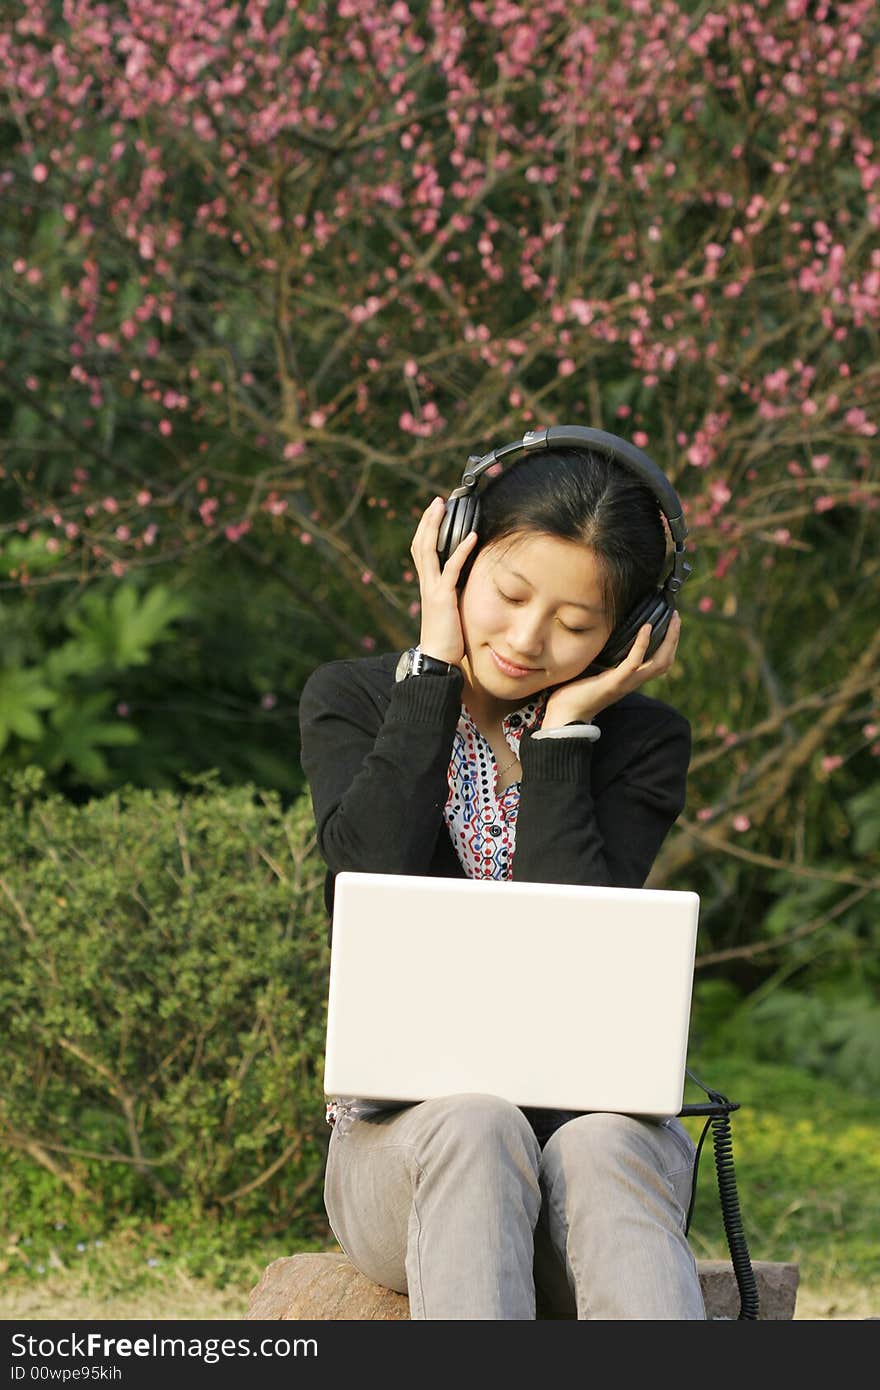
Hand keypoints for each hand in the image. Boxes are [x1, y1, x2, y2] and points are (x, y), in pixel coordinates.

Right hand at [409, 497, 477, 666]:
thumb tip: (465, 585)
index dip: (425, 530)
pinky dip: (462, 550)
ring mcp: (433, 589)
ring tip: (444, 508)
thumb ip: (453, 595)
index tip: (434, 513)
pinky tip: (472, 537)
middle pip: (420, 544)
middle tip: (437, 501)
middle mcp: (427, 583)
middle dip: (428, 521)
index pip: (421, 551)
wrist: (436, 660)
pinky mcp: (444, 598)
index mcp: (428, 585)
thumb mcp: (449, 610)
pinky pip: (452, 569)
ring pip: (428, 550)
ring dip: (436, 527)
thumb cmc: (446, 639)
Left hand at [543, 611, 681, 726]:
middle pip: (665, 661)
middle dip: (674, 638)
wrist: (565, 714)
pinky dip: (642, 644)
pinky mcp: (615, 681)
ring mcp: (626, 682)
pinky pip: (634, 662)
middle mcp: (633, 681)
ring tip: (670, 619)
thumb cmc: (575, 693)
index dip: (669, 644)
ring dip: (668, 639)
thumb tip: (600, 636)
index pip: (659, 663)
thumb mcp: (594, 671)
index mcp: (630, 679)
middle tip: (676, 617)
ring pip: (658, 662)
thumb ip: (603, 658)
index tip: (670, 623)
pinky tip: (646, 628)